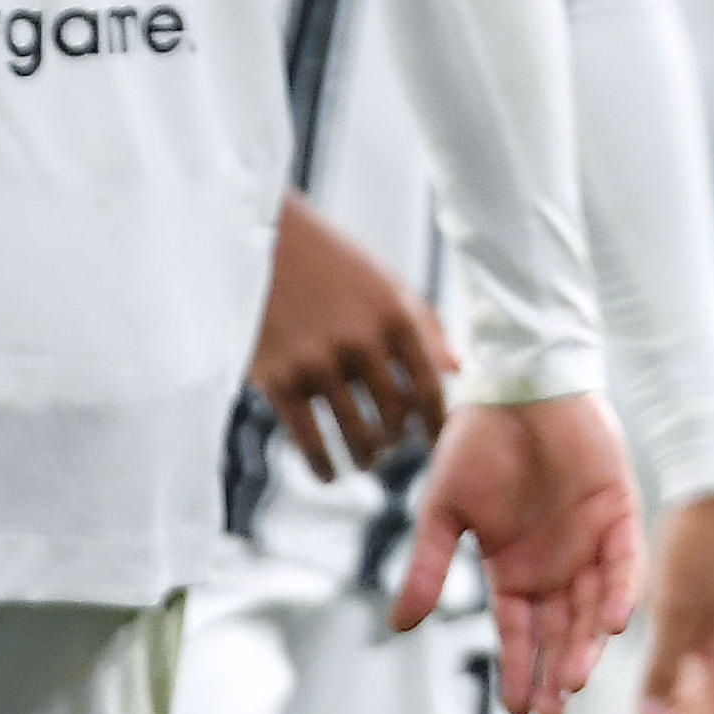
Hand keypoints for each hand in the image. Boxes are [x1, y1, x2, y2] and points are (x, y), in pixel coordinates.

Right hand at [249, 193, 455, 478]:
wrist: (255, 239)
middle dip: (396, 442)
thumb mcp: (383, 279)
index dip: (435, 425)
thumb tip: (458, 368)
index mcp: (396, 312)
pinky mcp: (280, 379)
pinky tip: (329, 474)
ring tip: (365, 460)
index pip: (430, 388)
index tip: (433, 442)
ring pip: (358, 437)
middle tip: (390, 447)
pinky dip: (325, 468)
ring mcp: (320, 362)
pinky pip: (312, 443)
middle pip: (395, 418)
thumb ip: (424, 323)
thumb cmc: (327, 259)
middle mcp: (362, 340)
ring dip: (366, 459)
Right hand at [398, 394, 642, 713]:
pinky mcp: (618, 513)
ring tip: (574, 679)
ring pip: (592, 608)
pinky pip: (624, 563)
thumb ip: (428, 566)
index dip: (519, 669)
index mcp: (513, 568)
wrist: (516, 380)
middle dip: (556, 673)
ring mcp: (588, 541)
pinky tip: (609, 623)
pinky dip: (618, 593)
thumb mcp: (443, 509)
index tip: (517, 707)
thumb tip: (398, 625)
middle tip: (552, 710)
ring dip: (586, 644)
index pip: (518, 632)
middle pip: (560, 632)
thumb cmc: (475, 439)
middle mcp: (554, 564)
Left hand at [640, 493, 713, 713]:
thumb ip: (664, 669)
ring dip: (666, 704)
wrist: (713, 497)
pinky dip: (666, 680)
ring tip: (635, 708)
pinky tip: (643, 683)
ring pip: (692, 694)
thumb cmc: (699, 549)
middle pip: (702, 712)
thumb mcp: (677, 612)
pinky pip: (687, 669)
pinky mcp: (705, 624)